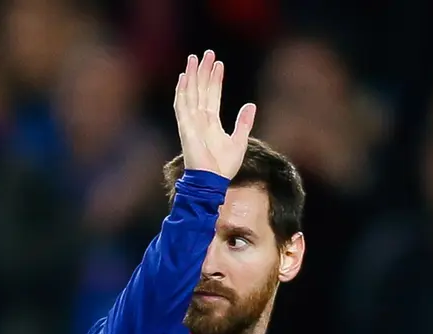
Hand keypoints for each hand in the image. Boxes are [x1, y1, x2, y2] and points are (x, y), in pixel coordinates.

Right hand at [173, 50, 255, 178]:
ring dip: (192, 76)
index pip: (212, 95)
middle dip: (203, 71)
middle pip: (200, 90)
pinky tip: (184, 77)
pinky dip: (182, 91)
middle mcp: (199, 120)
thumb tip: (251, 104)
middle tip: (206, 53)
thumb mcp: (239, 141)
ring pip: (190, 93)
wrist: (213, 180)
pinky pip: (182, 106)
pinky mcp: (185, 128)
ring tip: (194, 58)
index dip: (215, 79)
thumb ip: (243, 123)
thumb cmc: (224, 166)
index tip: (219, 64)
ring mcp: (191, 123)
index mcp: (211, 123)